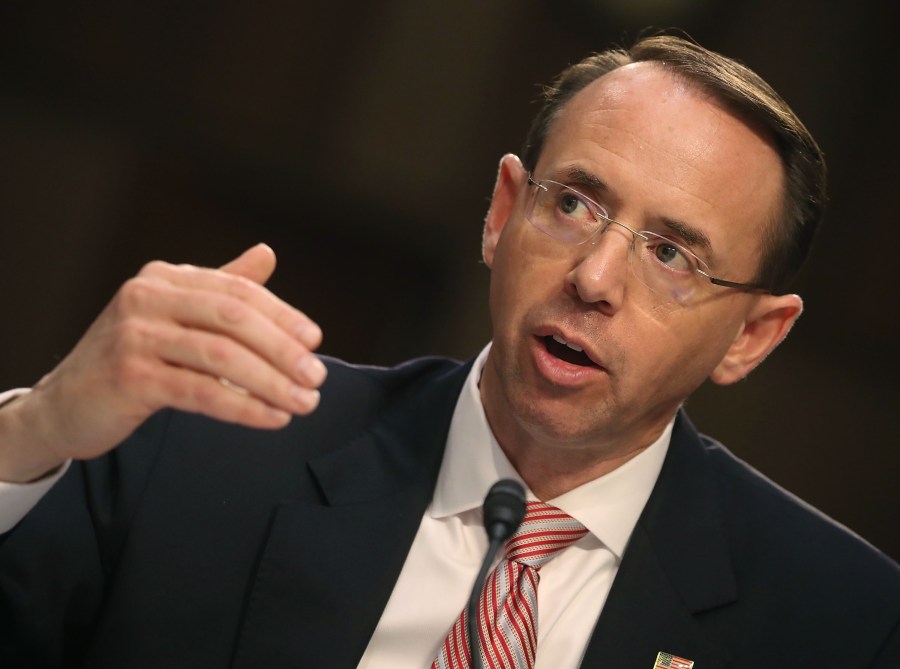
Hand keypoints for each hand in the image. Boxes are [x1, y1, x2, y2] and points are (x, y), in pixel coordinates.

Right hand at [0, 244, 324, 482]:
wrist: (65, 403)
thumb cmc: (132, 357)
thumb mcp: (175, 314)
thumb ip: (221, 288)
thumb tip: (267, 254)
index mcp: (164, 278)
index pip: (237, 291)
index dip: (282, 315)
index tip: (315, 340)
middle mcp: (147, 297)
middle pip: (234, 319)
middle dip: (283, 349)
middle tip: (317, 376)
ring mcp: (135, 336)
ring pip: (222, 357)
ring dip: (272, 382)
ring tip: (304, 403)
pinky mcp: (130, 378)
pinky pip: (202, 392)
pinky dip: (244, 407)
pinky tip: (272, 418)